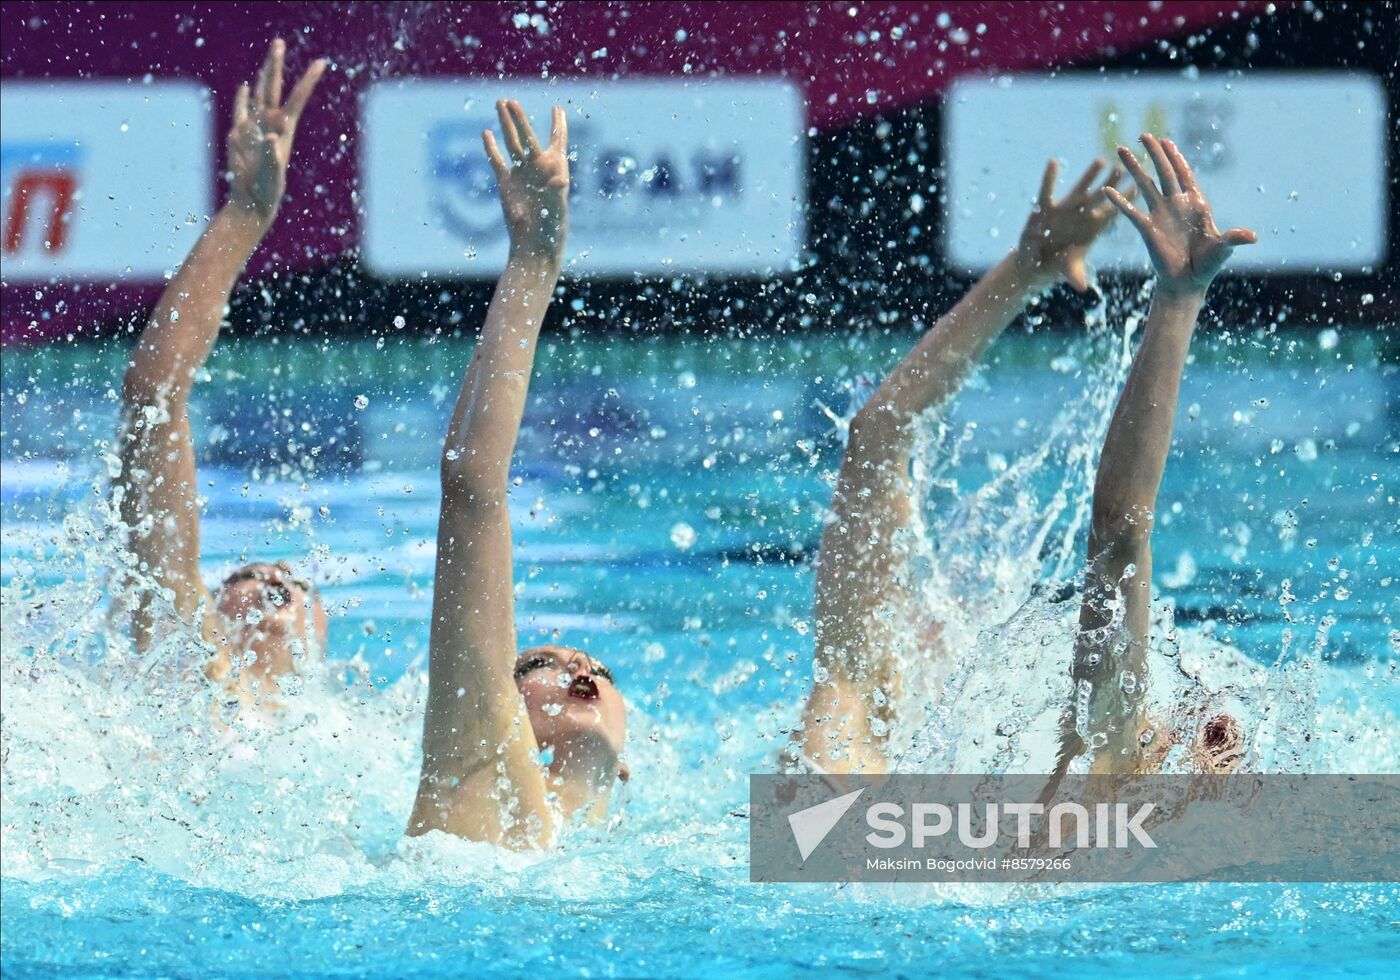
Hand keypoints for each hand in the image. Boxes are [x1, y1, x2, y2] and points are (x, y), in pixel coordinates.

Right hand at [226, 39, 325, 224]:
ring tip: (268, 60)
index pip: (297, 98)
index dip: (308, 80)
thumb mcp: (273, 174)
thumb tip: (271, 138)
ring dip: (262, 76)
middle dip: (276, 65)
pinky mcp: (238, 134)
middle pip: (273, 88)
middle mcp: (270, 124)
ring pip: (258, 94)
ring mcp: (253, 127)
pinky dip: (241, 98)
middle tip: (279, 42)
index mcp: (284, 130)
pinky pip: (240, 110)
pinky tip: (244, 86)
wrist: (251, 200)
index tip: (321, 63)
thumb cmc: (268, 190)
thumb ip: (272, 156)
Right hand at [482, 101, 569, 262]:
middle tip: (511, 100)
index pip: (557, 140)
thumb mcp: (557, 209)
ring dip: (505, 124)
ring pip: (511, 143)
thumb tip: (561, 180)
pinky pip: (497, 162)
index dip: (558, 124)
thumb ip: (557, 191)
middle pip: (527, 136)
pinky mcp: (505, 184)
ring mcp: (520, 175)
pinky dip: (491, 148)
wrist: (534, 246)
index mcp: (555, 169)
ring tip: (499, 103)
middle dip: (519, 118)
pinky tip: (486, 133)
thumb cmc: (551, 230)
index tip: (557, 108)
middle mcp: (537, 168)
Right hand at [1016, 158, 1128, 291]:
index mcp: (1091, 228)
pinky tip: (1053, 162)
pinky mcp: (1045, 208)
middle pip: (1101, 196)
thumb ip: (1075, 274)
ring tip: (1101, 161)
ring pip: (1080, 188)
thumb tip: (1083, 288)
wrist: (1038, 260)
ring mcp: (1064, 210)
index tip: (1139, 187)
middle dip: (1112, 182)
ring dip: (1089, 176)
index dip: (1125, 201)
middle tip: (1126, 167)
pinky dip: (1049, 177)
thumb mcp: (1067, 268)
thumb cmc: (1058, 263)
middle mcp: (1081, 215)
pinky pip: (1047, 190)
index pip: (1112, 212)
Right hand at [1106, 134, 1256, 295]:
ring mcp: (1160, 215)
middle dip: (1154, 153)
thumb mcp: (1222, 250)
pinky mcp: (1147, 228)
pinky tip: (1108, 191)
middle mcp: (1176, 205)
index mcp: (1195, 204)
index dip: (1175, 157)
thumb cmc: (1207, 265)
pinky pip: (1131, 212)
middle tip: (1143, 135)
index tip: (1166, 141)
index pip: (1184, 174)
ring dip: (1134, 168)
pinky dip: (1120, 201)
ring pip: (1145, 185)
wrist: (1187, 282)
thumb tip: (1251, 237)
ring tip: (1121, 150)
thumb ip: (1233, 239)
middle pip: (1164, 173)